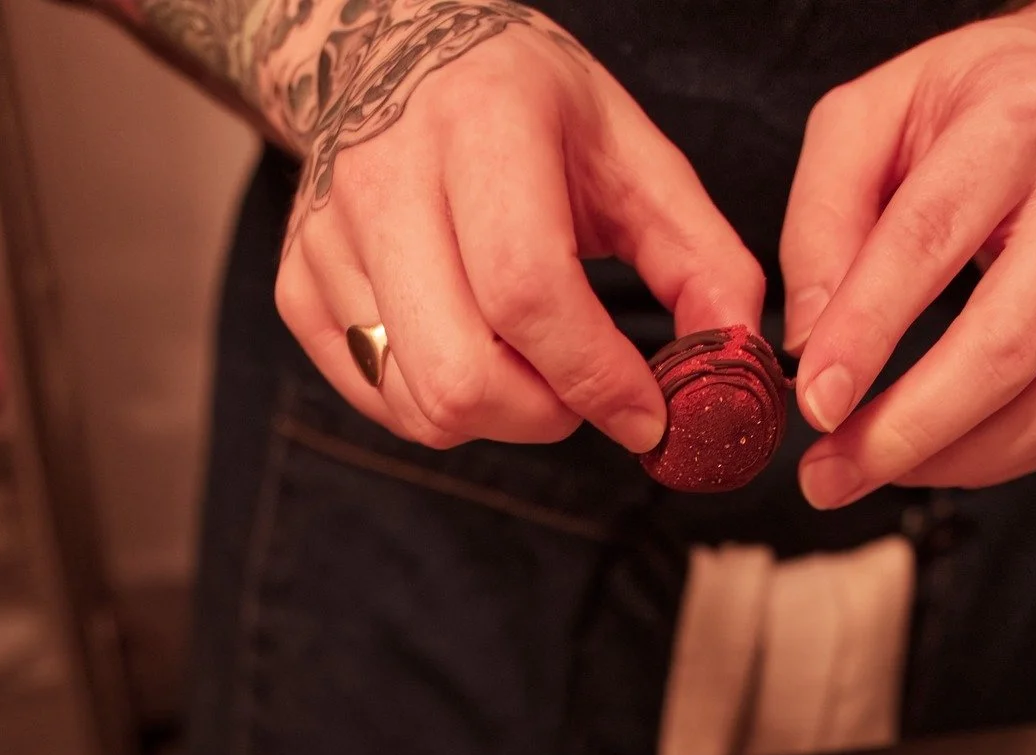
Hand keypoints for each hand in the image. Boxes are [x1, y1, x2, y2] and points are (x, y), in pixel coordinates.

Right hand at [270, 2, 763, 450]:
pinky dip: (441, 404)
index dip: (596, 376)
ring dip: (498, 418)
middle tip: (583, 394)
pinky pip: (381, 400)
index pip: (528, 291)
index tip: (647, 413)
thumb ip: (699, 255)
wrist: (392, 54)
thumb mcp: (627, 150)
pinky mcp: (297, 287)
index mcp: (481, 123)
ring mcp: (326, 238)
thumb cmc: (526, 110)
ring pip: (421, 405)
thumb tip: (738, 358)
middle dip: (546, 416)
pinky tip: (472, 349)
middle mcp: (385, 176)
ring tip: (530, 366)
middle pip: (464, 373)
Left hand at [780, 0, 1035, 505]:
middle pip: (1007, 342)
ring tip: (865, 472)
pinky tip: (928, 455)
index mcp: (1017, 121)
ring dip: (949, 461)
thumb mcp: (868, 119)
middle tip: (827, 474)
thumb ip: (821, 221)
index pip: (930, 240)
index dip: (866, 333)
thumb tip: (808, 345)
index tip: (813, 403)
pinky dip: (992, 456)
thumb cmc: (967, 101)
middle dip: (907, 430)